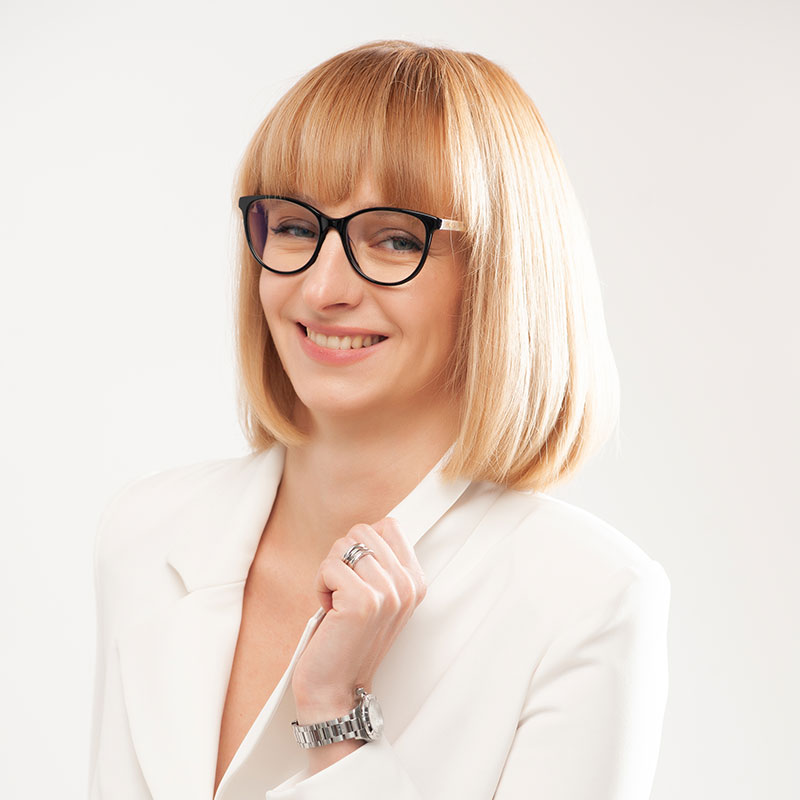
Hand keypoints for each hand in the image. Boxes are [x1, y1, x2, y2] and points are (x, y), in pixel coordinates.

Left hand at [291, 517, 426, 716]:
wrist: (337, 688)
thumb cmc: (349, 638)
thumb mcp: (379, 597)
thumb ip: (382, 562)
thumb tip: (371, 528)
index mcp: (415, 581)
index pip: (390, 526)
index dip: (363, 545)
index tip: (358, 575)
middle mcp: (407, 586)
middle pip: (363, 531)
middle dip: (343, 556)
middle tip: (343, 590)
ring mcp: (387, 593)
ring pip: (343, 546)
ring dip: (330, 572)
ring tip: (337, 602)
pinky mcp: (361, 601)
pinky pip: (328, 566)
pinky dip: (319, 586)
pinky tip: (329, 611)